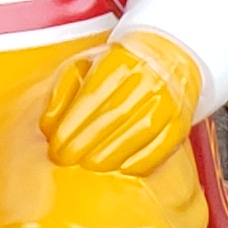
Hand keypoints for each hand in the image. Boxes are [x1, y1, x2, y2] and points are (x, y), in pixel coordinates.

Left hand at [41, 27, 202, 175]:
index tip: (56, 144)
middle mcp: (147, 79)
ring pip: (141, 130)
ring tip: (91, 164)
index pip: (93, 95)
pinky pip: (164, 144)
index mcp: (120, 61)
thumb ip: (64, 90)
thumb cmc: (119, 66)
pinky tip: (123, 168)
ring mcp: (168, 100)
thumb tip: (48, 124)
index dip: (73, 123)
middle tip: (67, 158)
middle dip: (87, 140)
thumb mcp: (86, 65)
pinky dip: (144, 159)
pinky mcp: (180, 121)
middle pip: (115, 113)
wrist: (167, 59)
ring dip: (113, 152)